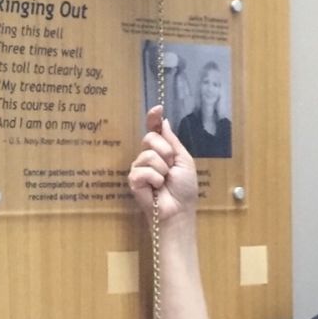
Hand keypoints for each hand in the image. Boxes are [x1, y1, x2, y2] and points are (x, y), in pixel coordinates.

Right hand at [127, 105, 198, 221]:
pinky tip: (156, 188)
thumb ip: (172, 141)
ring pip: (148, 155)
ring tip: (164, 181)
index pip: (154, 130)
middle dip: (165, 151)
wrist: (179, 210)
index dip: (153, 118)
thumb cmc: (184, 188)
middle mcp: (148, 157)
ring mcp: (139, 168)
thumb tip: (164, 122)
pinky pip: (143, 170)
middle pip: (150, 138)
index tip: (158, 108)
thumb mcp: (183, 160)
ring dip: (162, 169)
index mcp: (162, 151)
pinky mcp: (133, 180)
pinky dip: (154, 179)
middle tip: (171, 167)